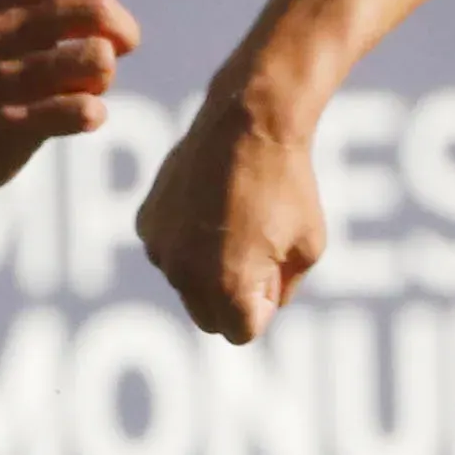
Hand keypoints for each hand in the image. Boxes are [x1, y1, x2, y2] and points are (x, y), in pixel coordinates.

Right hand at [0, 0, 162, 216]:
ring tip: (87, 88)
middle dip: (124, 30)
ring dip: (107, 77)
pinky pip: (86, 111)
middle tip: (117, 52)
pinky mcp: (11, 127)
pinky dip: (94, 114)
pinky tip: (78, 118)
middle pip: (96, 8)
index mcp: (1, 0)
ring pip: (98, 60)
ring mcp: (3, 80)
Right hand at [134, 73, 326, 337]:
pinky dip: (187, 240)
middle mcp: (185, 276)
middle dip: (232, 298)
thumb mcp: (308, 248)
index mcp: (228, 290)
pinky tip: (210, 203)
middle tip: (255, 248)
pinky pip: (169, 250)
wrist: (249, 122)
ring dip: (208, 268)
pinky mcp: (146, 221)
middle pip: (208, 318)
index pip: (242, 332)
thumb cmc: (288, 185)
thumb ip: (282, 290)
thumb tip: (259, 304)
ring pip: (186, 284)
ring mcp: (160, 248)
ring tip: (234, 218)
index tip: (272, 265)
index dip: (262, 303)